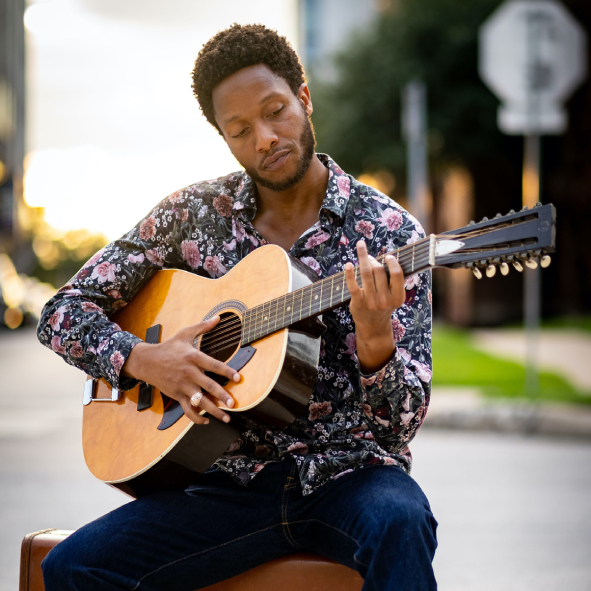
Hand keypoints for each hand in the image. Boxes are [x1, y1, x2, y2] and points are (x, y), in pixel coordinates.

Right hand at [122, 316, 240, 424]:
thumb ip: (203, 326)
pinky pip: (187, 410)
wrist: (147, 361)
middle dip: (222, 396)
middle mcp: (188, 372)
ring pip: (199, 401)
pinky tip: (207, 420)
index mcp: (193, 357)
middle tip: (234, 404)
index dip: (227, 372)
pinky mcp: (176, 395)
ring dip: (213, 411)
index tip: (239, 378)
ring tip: (226, 418)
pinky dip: (196, 418)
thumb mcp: (185, 333)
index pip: (213, 365)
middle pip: (208, 386)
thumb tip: (218, 317)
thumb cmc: (169, 346)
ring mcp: (182, 386)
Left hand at [344, 241, 404, 372]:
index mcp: (398, 297)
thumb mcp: (393, 296)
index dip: (392, 262)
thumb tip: (386, 257)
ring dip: (362, 258)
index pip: (397, 274)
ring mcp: (371, 301)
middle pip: (379, 271)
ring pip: (366, 274)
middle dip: (373, 259)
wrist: (373, 326)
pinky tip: (347, 264)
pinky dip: (349, 273)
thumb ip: (392, 281)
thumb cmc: (383, 305)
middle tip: (369, 256)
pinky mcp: (358, 302)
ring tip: (361, 248)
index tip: (388, 256)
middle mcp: (385, 300)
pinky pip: (353, 285)